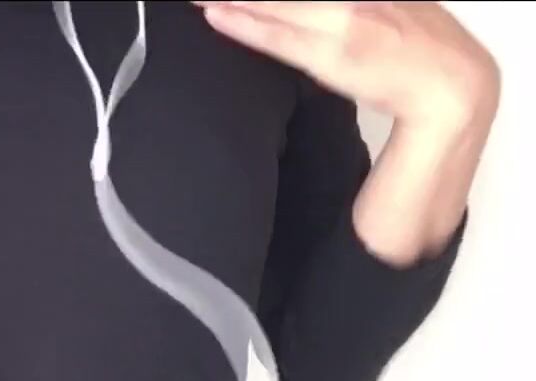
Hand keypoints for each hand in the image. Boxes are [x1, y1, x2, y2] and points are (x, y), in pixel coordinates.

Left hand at [194, 1, 499, 131]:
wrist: (451, 86)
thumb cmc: (419, 47)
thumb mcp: (388, 4)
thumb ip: (350, 2)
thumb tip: (301, 10)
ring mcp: (338, 23)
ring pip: (274, 4)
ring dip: (233, 0)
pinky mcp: (330, 56)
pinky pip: (278, 37)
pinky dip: (245, 25)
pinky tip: (217, 15)